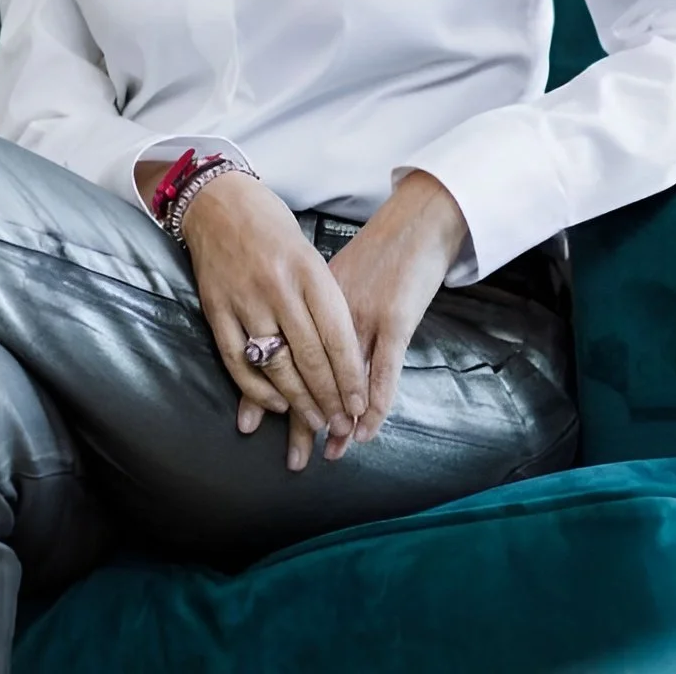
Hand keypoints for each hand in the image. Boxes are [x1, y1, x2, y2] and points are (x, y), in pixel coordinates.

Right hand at [171, 169, 367, 469]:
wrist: (218, 201)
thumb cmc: (272, 226)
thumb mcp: (309, 252)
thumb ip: (323, 298)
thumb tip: (346, 352)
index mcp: (308, 270)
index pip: (336, 335)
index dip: (350, 377)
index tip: (360, 406)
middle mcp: (278, 286)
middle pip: (309, 356)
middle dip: (329, 398)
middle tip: (340, 426)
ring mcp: (244, 299)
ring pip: (276, 365)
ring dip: (298, 402)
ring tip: (315, 423)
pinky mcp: (215, 309)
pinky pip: (237, 360)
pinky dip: (257, 390)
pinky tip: (275, 405)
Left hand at [235, 170, 467, 467]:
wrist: (418, 218)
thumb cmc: (380, 248)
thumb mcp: (337, 276)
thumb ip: (315, 309)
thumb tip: (294, 346)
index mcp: (309, 295)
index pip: (283, 349)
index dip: (272, 388)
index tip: (257, 423)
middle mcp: (328, 307)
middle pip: (307, 369)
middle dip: (302, 417)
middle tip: (295, 457)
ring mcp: (362, 313)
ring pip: (341, 376)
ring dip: (337, 418)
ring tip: (332, 451)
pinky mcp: (394, 318)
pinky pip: (381, 370)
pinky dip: (373, 403)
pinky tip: (365, 428)